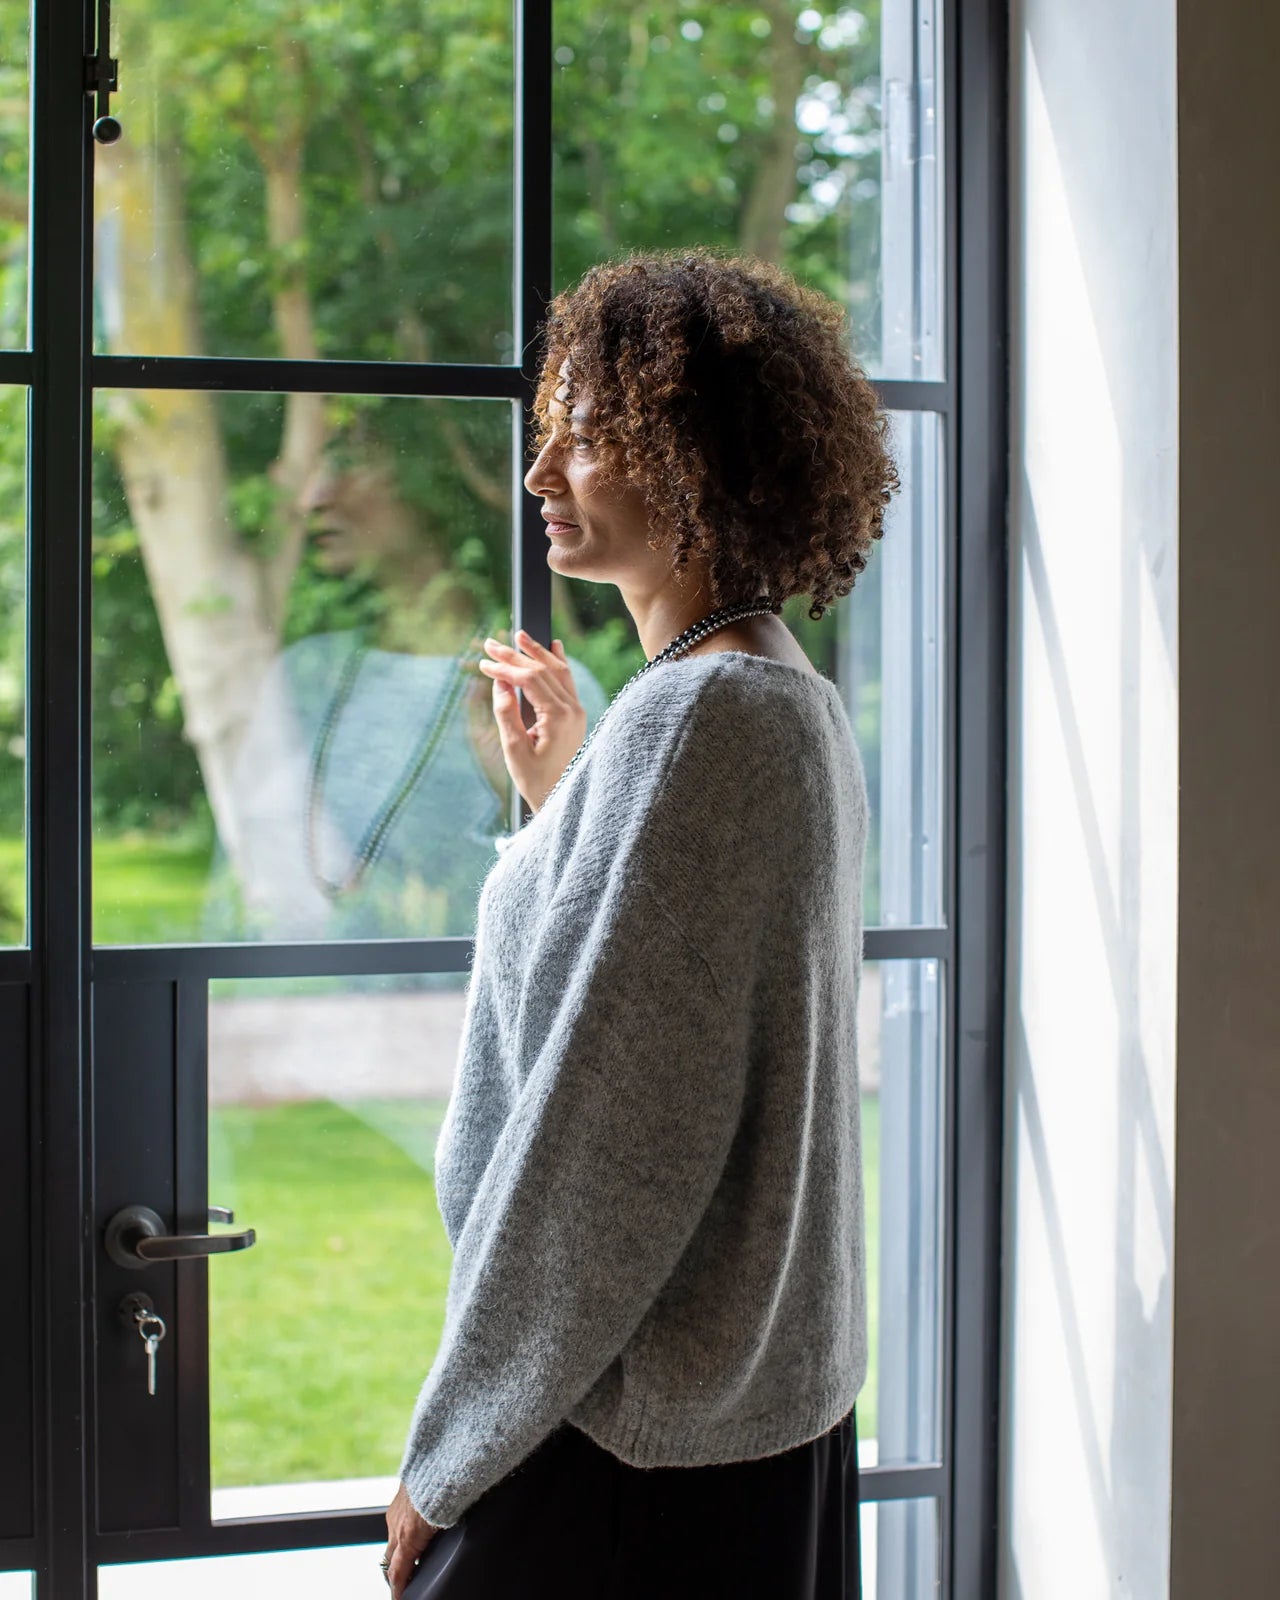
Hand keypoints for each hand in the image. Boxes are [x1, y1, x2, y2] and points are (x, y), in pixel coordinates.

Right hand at [383, 1480, 443, 1599]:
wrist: (442, 1458)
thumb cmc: (449, 1490)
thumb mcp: (447, 1523)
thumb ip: (437, 1542)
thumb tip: (444, 1549)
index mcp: (408, 1538)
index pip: (396, 1573)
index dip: (397, 1590)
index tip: (400, 1599)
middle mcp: (396, 1526)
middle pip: (390, 1559)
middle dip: (396, 1572)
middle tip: (406, 1582)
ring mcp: (395, 1512)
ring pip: (393, 1539)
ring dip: (400, 1551)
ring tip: (412, 1558)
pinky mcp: (398, 1498)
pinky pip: (396, 1522)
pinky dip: (402, 1532)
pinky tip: (416, 1529)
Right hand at [476, 629, 587, 811]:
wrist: (562, 799)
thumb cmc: (536, 781)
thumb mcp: (514, 749)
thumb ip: (506, 713)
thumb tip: (500, 683)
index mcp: (559, 717)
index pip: (529, 680)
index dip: (504, 669)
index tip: (484, 663)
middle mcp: (573, 709)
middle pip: (543, 670)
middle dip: (516, 655)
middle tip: (491, 643)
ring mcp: (578, 711)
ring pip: (558, 671)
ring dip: (538, 652)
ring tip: (520, 636)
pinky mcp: (577, 715)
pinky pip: (567, 681)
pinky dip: (559, 662)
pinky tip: (554, 647)